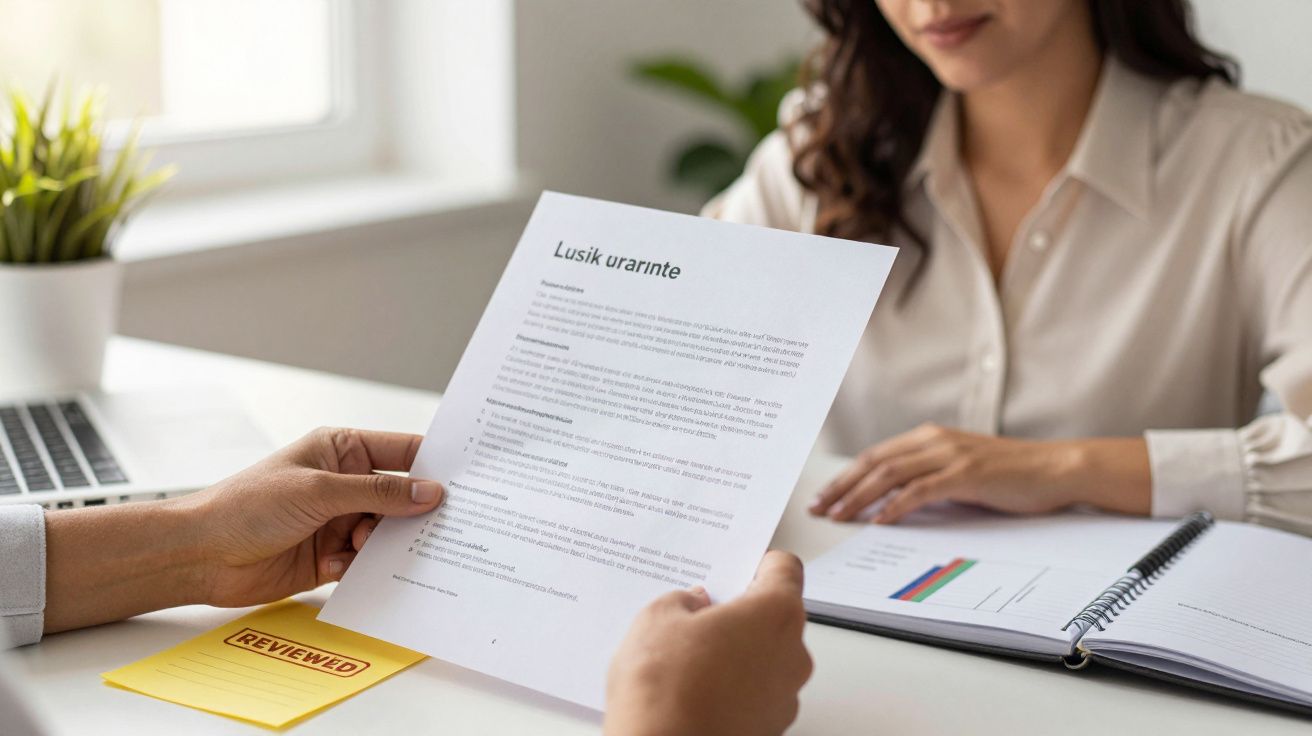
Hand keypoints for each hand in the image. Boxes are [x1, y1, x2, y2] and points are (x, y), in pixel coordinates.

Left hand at [190, 427, 444, 606]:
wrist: (201, 555)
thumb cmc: (247, 506)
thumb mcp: (319, 491)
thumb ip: (379, 493)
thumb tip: (430, 493)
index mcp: (342, 450)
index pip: (402, 451)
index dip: (435, 463)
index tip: (470, 478)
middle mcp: (345, 483)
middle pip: (402, 496)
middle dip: (418, 511)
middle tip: (446, 524)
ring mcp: (339, 520)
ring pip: (387, 532)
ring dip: (387, 542)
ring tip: (374, 547)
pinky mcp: (332, 556)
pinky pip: (368, 562)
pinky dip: (367, 567)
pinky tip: (346, 565)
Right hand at [604, 552, 812, 735]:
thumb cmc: (664, 687)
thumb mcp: (657, 618)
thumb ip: (682, 601)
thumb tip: (693, 604)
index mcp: (775, 614)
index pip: (785, 569)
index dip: (759, 563)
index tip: (740, 567)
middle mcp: (792, 654)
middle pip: (777, 616)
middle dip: (741, 612)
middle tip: (700, 616)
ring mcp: (786, 696)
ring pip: (767, 657)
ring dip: (739, 653)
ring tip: (689, 660)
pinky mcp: (771, 728)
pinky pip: (758, 693)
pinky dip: (735, 687)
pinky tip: (696, 690)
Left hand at [808, 423, 1150, 523]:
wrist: (1057, 468)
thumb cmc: (1011, 474)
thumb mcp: (961, 471)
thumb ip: (929, 478)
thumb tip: (894, 501)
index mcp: (929, 438)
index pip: (875, 456)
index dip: (845, 477)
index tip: (823, 497)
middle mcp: (934, 441)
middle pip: (874, 463)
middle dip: (841, 487)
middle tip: (818, 509)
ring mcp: (950, 456)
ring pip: (891, 475)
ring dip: (860, 497)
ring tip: (839, 516)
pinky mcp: (967, 475)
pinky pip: (921, 491)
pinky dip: (896, 506)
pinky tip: (880, 521)